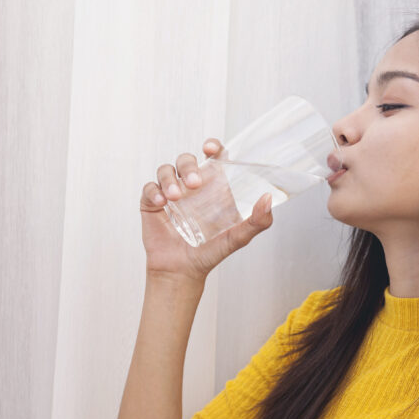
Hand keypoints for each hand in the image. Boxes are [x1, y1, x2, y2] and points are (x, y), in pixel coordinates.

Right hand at [140, 138, 273, 282]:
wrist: (183, 271)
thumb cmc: (210, 252)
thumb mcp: (238, 237)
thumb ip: (258, 221)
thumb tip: (268, 198)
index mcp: (213, 188)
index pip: (213, 158)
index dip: (212, 146)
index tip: (210, 148)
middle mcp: (191, 187)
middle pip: (187, 159)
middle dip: (189, 165)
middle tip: (194, 184)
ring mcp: (171, 193)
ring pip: (166, 170)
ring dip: (170, 179)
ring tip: (175, 198)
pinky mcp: (152, 203)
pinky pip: (149, 187)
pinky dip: (154, 191)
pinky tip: (162, 203)